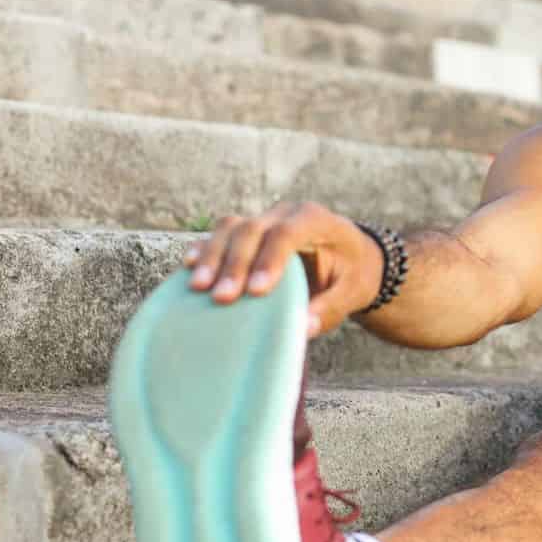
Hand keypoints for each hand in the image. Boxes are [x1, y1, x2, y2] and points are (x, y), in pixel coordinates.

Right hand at [181, 202, 384, 338]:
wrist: (351, 256)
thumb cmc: (352, 274)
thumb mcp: (353, 291)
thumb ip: (331, 308)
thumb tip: (303, 328)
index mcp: (315, 220)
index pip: (287, 233)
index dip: (269, 259)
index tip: (257, 291)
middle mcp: (285, 213)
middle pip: (252, 228)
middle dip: (234, 263)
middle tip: (221, 298)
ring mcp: (264, 219)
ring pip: (230, 228)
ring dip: (212, 256)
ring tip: (199, 288)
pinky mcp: (247, 233)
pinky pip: (220, 235)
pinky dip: (204, 250)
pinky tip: (188, 269)